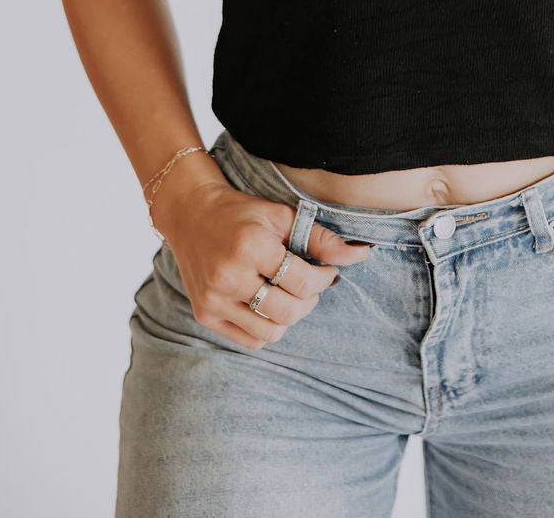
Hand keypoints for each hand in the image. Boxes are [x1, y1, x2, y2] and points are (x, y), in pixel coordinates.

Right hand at [156, 177, 372, 350]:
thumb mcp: (282, 216)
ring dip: (289, 316)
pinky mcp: (205, 315)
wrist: (191, 216)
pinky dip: (267, 327)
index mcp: (251, 247)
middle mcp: (229, 277)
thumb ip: (321, 238)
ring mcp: (214, 300)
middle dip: (309, 300)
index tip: (327, 270)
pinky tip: (266, 303)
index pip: (302, 281)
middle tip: (309, 283)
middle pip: (288, 312)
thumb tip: (362, 254)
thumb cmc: (242, 213)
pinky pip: (250, 340)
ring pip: (271, 331)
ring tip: (288, 293)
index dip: (324, 278)